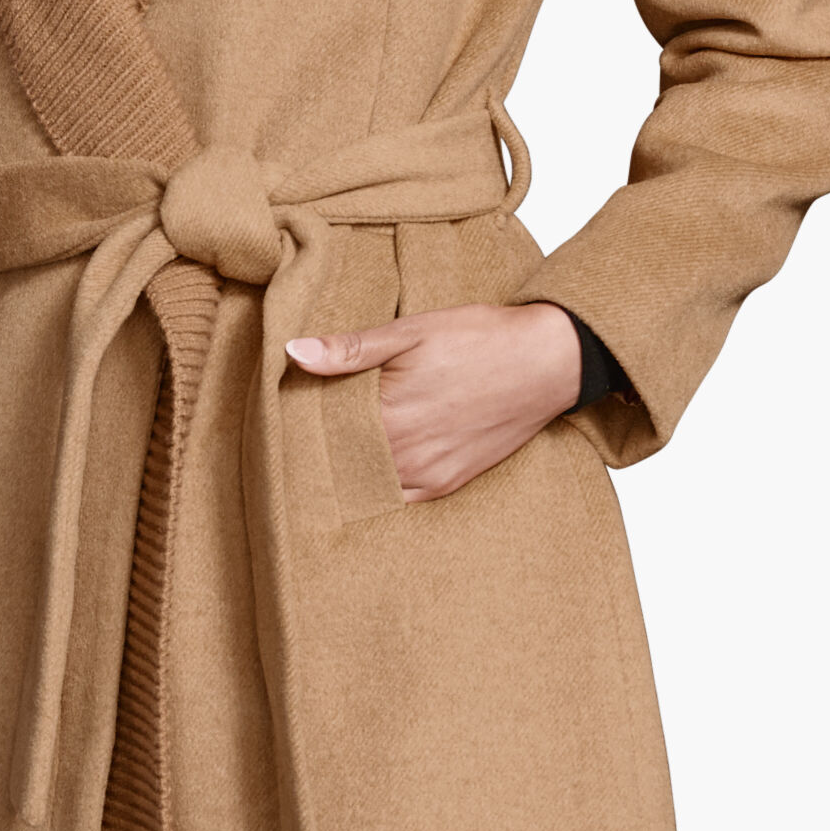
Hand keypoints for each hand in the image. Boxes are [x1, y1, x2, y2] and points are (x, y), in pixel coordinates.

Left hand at [285, 300, 582, 501]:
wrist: (548, 362)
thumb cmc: (482, 339)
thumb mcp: (411, 332)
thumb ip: (351, 349)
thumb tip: (294, 352)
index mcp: (390, 414)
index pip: (323, 432)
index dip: (300, 425)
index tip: (281, 419)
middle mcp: (407, 454)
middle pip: (341, 463)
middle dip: (318, 451)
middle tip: (293, 439)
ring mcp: (430, 474)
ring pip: (368, 484)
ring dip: (347, 471)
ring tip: (327, 455)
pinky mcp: (450, 483)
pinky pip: (400, 498)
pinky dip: (379, 488)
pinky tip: (367, 472)